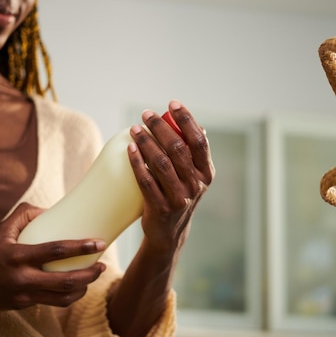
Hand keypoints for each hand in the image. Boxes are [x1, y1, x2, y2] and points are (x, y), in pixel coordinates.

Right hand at [0, 202, 106, 310]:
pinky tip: (75, 287)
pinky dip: (67, 296)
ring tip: (93, 277)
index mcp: (17, 256)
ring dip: (83, 289)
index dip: (81, 247)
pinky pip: (52, 303)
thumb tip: (49, 210)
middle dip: (90, 275)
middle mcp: (22, 278)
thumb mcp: (0, 230)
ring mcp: (24, 296)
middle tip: (103, 266)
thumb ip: (24, 215)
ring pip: (63, 298)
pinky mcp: (23, 306)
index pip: (56, 250)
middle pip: (66, 281)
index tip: (100, 243)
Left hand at [128, 100, 214, 253]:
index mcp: (206, 173)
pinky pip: (147, 181)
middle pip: (178, 148)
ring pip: (161, 163)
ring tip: (135, 128)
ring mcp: (179, 198)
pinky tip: (129, 149)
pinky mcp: (161, 209)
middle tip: (146, 114)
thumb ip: (191, 154)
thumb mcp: (192, 177)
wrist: (168, 233)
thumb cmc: (178, 195)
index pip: (199, 141)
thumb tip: (191, 124)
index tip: (172, 104)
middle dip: (160, 127)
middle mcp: (196, 185)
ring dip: (146, 142)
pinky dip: (137, 163)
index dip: (186, 120)